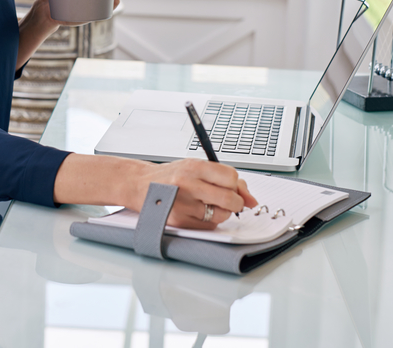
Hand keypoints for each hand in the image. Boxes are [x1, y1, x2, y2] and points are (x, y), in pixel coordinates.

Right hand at [130, 158, 257, 229]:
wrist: (140, 184)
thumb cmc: (171, 176)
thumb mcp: (195, 167)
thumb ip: (224, 179)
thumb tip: (252, 200)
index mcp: (194, 167)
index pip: (231, 177)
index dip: (235, 185)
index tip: (230, 187)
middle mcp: (188, 184)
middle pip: (230, 199)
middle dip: (234, 202)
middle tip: (226, 200)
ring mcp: (183, 204)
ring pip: (221, 215)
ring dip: (220, 212)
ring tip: (206, 204)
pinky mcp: (179, 220)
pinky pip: (208, 226)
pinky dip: (208, 220)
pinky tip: (196, 211)